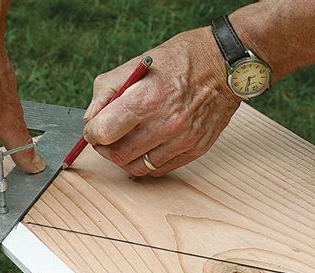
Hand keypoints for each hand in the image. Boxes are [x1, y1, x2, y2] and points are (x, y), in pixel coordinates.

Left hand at [83, 27, 240, 176]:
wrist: (224, 66)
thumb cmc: (179, 61)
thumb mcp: (137, 64)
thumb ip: (106, 91)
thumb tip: (91, 119)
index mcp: (147, 98)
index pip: (105, 132)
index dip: (92, 134)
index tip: (93, 130)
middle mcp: (166, 124)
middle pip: (119, 154)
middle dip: (105, 149)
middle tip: (105, 139)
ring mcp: (182, 140)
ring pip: (137, 167)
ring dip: (124, 158)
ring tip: (124, 143)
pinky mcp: (195, 150)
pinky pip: (159, 169)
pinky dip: (146, 162)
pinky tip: (145, 147)